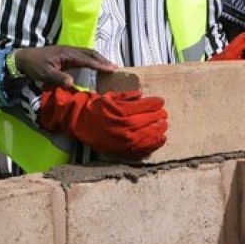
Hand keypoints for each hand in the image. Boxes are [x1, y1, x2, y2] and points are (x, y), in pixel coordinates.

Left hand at [13, 46, 116, 87]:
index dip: (99, 64)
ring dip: (98, 59)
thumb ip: (58, 78)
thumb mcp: (44, 73)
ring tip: (109, 67)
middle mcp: (69, 50)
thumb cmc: (34, 65)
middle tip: (115, 68)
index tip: (111, 69)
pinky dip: (91, 60)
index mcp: (66, 53)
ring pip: (87, 53)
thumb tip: (72, 82)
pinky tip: (95, 66)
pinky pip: (82, 56)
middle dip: (102, 60)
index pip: (86, 59)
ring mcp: (68, 52)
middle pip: (90, 53)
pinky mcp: (66, 55)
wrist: (24, 58)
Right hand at [38, 87, 167, 155]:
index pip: (145, 106)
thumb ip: (127, 97)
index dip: (155, 103)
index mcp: (122, 110)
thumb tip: (141, 95)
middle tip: (164, 114)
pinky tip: (161, 139)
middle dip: (158, 116)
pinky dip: (153, 144)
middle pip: (148, 121)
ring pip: (148, 135)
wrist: (80, 121)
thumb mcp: (111, 96)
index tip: (161, 101)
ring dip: (159, 130)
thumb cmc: (95, 107)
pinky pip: (141, 147)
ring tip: (164, 126)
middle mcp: (124, 125)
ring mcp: (123, 139)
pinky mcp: (122, 148)